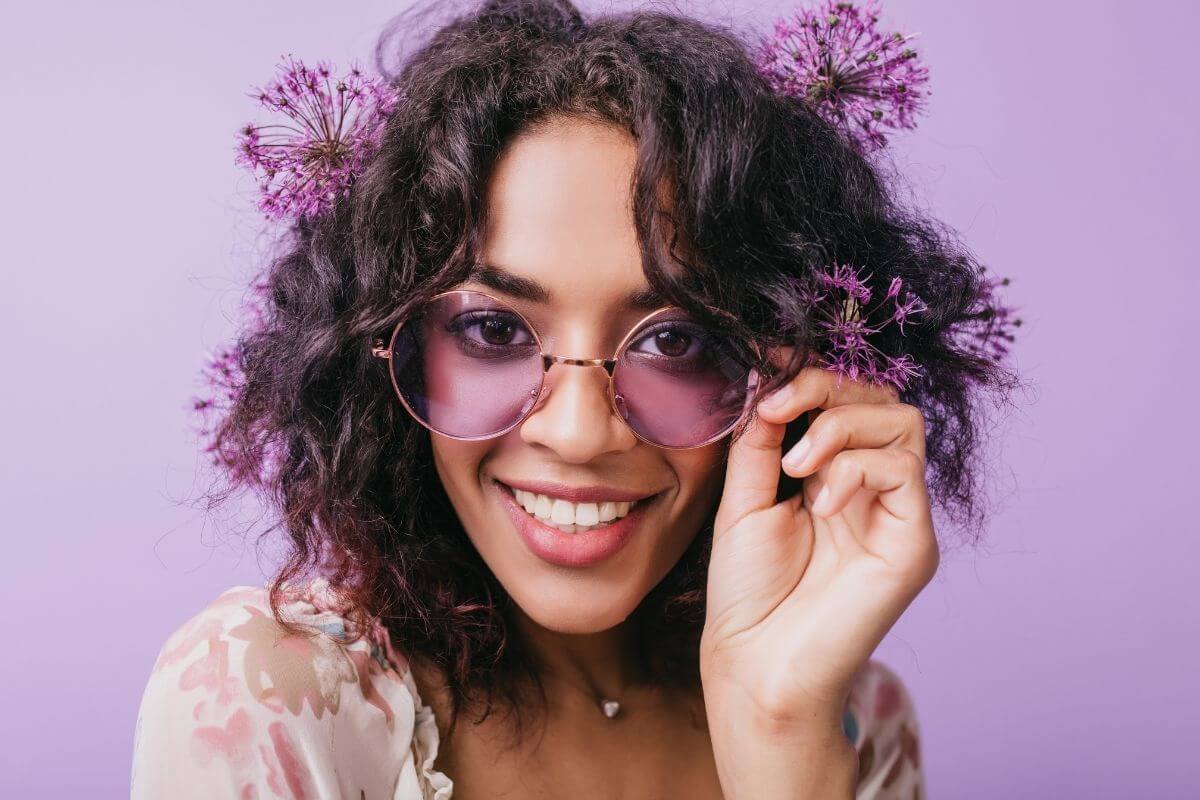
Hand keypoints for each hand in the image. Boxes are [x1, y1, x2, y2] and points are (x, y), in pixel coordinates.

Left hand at [700, 355, 939, 726]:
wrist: (755, 661)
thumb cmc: (748, 591)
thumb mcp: (744, 499)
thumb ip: (758, 440)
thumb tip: (764, 377)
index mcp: (834, 476)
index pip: (848, 400)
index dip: (812, 378)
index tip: (766, 383)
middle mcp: (873, 490)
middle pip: (883, 400)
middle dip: (828, 390)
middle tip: (779, 412)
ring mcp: (898, 514)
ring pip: (903, 422)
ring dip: (840, 426)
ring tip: (796, 467)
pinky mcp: (914, 543)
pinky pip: (904, 470)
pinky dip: (855, 470)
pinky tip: (820, 506)